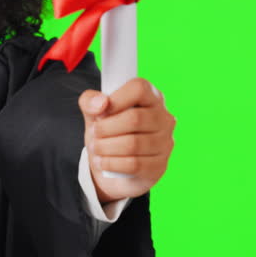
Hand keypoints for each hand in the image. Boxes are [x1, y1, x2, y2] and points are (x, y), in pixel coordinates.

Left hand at [78, 77, 176, 203]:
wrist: (114, 168)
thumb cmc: (108, 133)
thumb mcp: (94, 114)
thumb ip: (90, 101)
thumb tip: (100, 103)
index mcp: (150, 97)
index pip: (139, 88)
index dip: (115, 100)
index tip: (101, 112)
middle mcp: (163, 118)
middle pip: (134, 118)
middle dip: (106, 128)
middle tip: (94, 133)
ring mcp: (165, 143)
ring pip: (133, 144)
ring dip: (106, 147)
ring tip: (95, 148)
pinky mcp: (160, 165)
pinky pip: (134, 164)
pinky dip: (112, 163)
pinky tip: (103, 162)